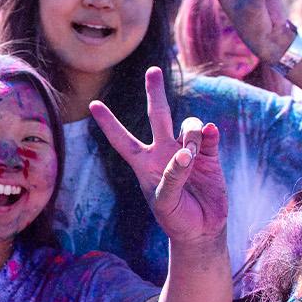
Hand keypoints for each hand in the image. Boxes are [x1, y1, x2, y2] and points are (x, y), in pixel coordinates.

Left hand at [90, 67, 227, 247]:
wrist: (202, 231)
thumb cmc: (176, 219)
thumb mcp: (166, 203)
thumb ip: (172, 177)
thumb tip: (185, 151)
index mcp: (144, 164)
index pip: (121, 140)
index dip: (108, 123)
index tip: (92, 104)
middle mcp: (164, 152)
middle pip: (157, 115)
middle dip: (154, 93)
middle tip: (153, 71)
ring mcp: (187, 151)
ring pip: (187, 124)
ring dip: (190, 132)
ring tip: (192, 154)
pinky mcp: (209, 155)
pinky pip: (208, 135)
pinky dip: (208, 132)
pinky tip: (209, 134)